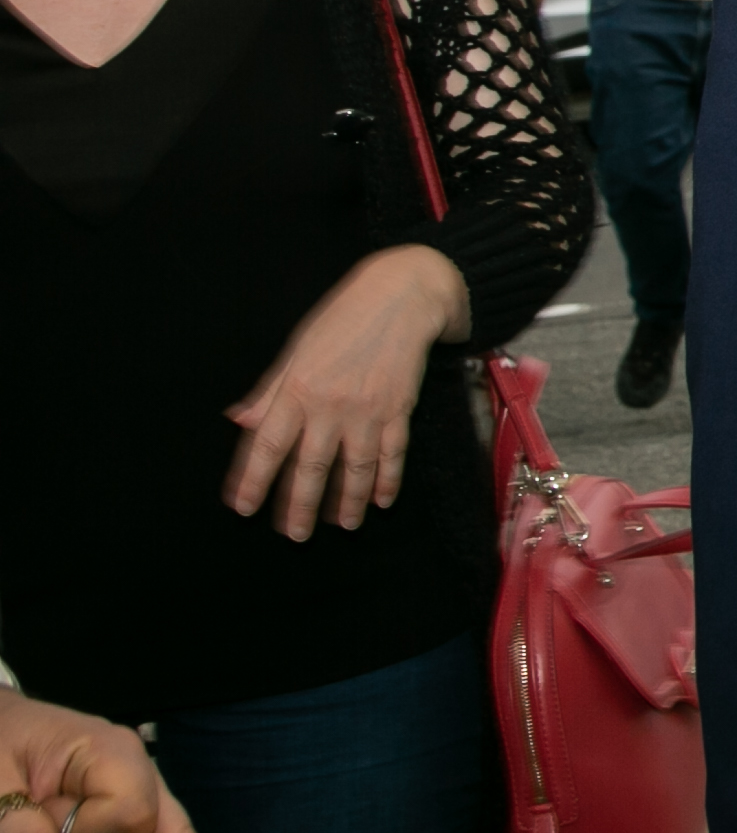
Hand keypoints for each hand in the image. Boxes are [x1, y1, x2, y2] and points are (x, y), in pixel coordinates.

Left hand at [225, 244, 467, 538]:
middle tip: (294, 535)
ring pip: (355, 469)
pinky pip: (392, 454)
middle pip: (311, 467)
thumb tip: (240, 421)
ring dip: (349, 501)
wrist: (400, 297)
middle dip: (301, 506)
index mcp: (296, 390)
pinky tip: (383, 500)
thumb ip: (268, 390)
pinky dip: (388, 480)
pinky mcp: (398, 410)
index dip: (253, 480)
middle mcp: (329, 406)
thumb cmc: (341, 319)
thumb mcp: (294, 350)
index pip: (267, 445)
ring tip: (344, 525)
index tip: (244, 508)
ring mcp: (367, 411)